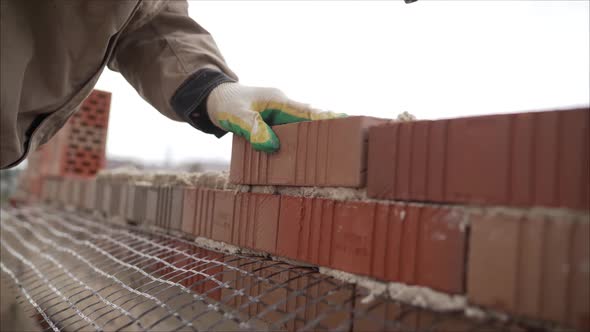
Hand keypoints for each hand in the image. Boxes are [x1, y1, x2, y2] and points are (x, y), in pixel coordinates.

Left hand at [206, 83, 345, 152]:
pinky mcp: (275, 123)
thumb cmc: (225, 104)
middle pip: (311, 120)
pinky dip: (301, 142)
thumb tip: (272, 146)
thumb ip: (253, 129)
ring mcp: (280, 115)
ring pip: (303, 127)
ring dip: (315, 137)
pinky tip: (309, 155)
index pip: (308, 112)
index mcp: (279, 101)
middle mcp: (284, 107)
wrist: (213, 98)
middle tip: (349, 142)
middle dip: (328, 129)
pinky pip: (292, 133)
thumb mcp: (236, 116)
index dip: (327, 119)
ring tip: (336, 152)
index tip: (347, 123)